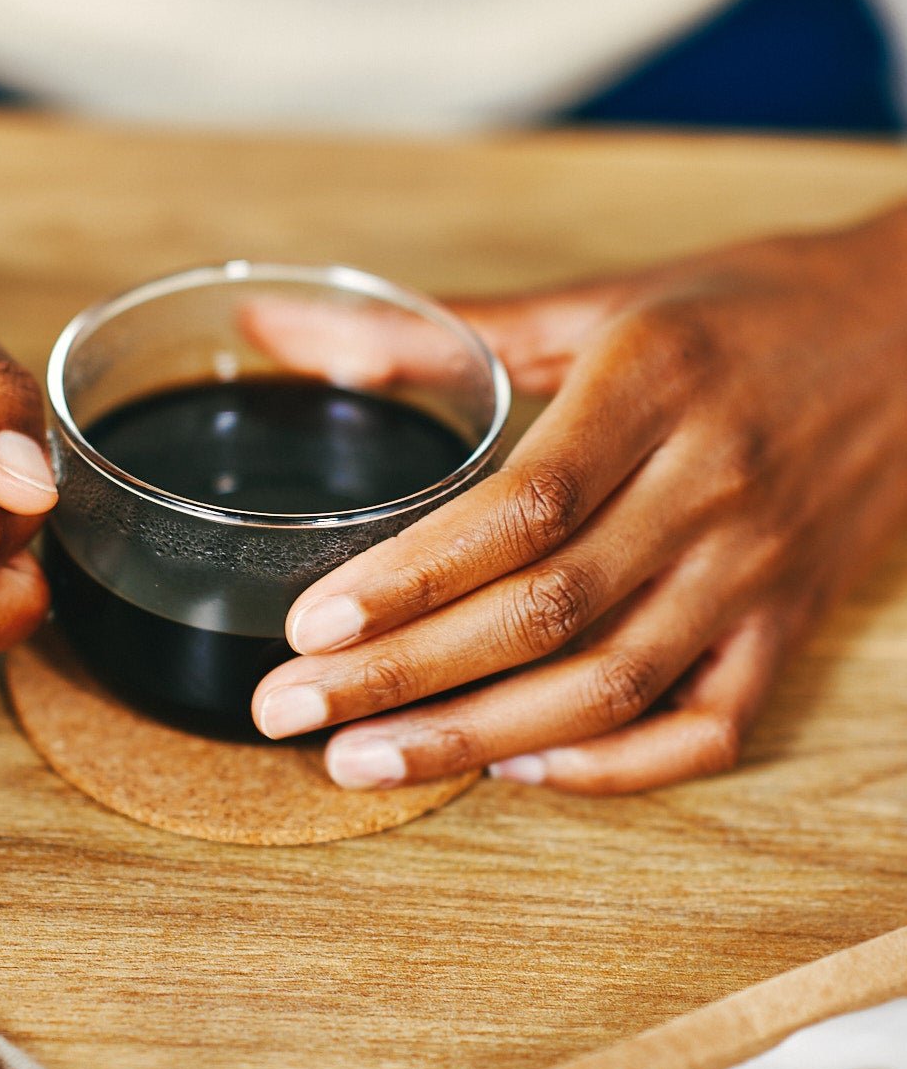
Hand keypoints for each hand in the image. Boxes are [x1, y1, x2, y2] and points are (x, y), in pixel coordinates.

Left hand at [250, 206, 906, 791]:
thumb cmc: (743, 309)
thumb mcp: (601, 300)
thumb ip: (440, 327)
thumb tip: (278, 325)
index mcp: (657, 386)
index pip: (519, 508)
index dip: (407, 578)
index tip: (307, 625)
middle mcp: (712, 486)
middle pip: (543, 612)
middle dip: (401, 677)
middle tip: (287, 711)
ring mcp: (760, 569)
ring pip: (610, 685)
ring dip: (475, 739)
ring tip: (361, 763)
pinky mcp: (792, 624)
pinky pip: (705, 727)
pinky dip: (609, 765)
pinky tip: (513, 768)